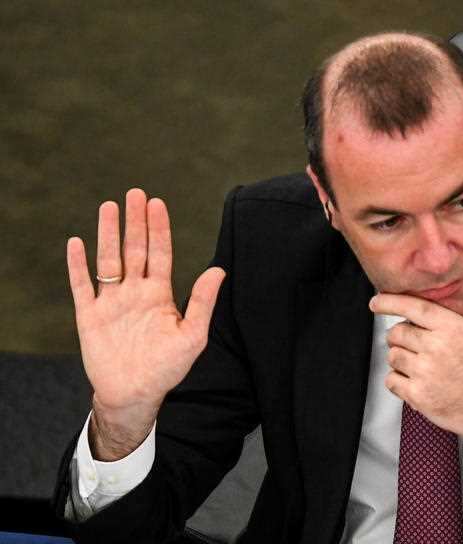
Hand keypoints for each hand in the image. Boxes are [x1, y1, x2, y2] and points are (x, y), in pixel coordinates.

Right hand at [66, 188, 224, 458]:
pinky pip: (82, 286)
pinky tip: (77, 243)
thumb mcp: (192, 335)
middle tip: (134, 193)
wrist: (135, 394)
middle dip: (135, 221)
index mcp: (159, 294)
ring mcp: (112, 303)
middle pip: (134, 249)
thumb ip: (202, 302)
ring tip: (109, 207)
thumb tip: (219, 270)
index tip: (157, 202)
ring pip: (108, 260)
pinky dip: (78, 266)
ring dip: (107, 234)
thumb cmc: (168, 368)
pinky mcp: (90, 317)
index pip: (159, 253)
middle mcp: (135, 293)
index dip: (158, 228)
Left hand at [369, 253, 462, 442]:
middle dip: (403, 339)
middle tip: (421, 347)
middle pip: (397, 333)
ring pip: (392, 356)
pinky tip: (418, 381)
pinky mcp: (417, 395)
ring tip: (423, 366)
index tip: (375, 302)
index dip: (389, 302)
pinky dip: (399, 382)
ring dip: (401, 361)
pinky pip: (391, 380)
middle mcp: (436, 347)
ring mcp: (425, 372)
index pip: (412, 307)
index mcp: (451, 327)